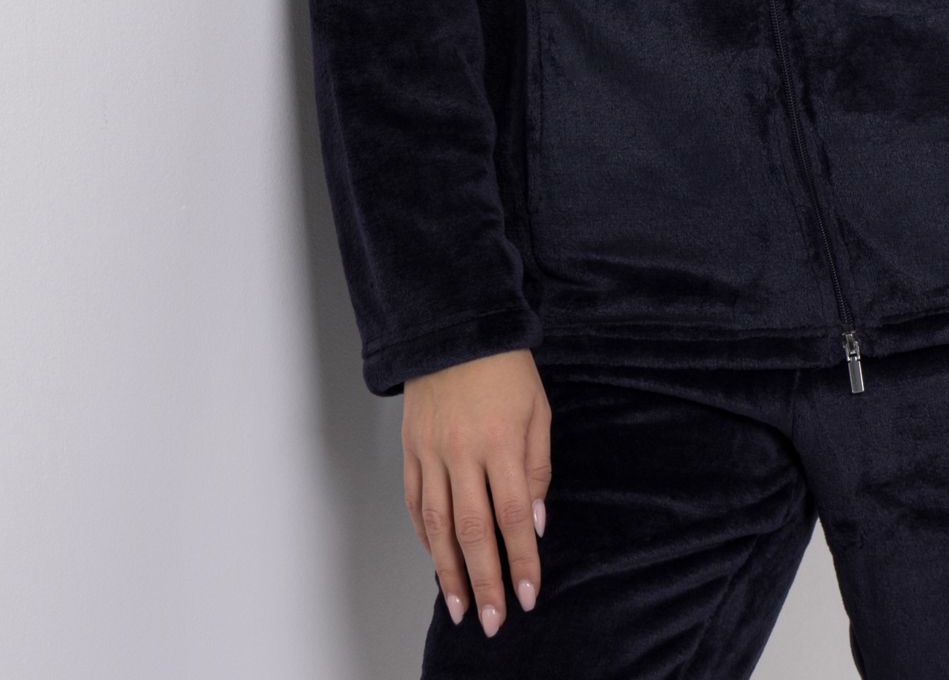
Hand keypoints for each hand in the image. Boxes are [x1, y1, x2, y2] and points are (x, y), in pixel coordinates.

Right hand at [402, 347, 551, 637]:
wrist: (455, 329)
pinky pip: (415, 503)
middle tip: (491, 620)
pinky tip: (437, 558)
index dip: (520, 560)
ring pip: (437, 525)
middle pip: (472, 531)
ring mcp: (431, 453)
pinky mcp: (410, 450)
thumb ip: (536, 467)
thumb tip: (532, 523)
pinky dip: (425, 536)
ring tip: (460, 606)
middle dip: (484, 581)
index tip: (527, 596)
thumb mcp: (537, 409)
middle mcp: (462, 453)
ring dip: (448, 571)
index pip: (511, 516)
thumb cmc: (506, 368)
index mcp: (500, 442)